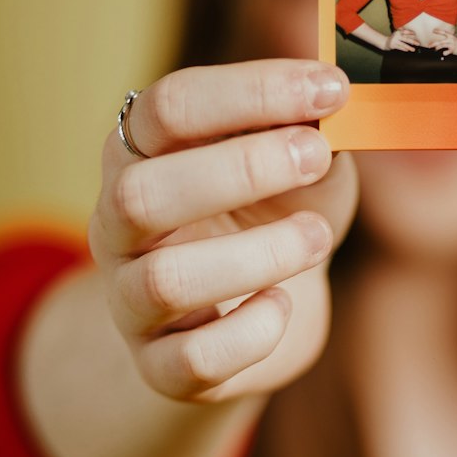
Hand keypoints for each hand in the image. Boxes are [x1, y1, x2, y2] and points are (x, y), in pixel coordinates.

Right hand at [89, 60, 356, 403]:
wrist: (263, 312)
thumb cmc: (277, 216)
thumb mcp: (301, 166)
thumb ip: (315, 134)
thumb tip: (338, 106)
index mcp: (141, 153)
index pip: (168, 107)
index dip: (252, 91)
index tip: (332, 89)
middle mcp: (118, 223)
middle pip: (142, 194)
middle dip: (241, 169)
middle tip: (317, 155)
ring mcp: (131, 300)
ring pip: (166, 281)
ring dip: (259, 254)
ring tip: (318, 236)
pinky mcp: (161, 367)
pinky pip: (196, 358)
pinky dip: (255, 330)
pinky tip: (283, 303)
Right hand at [386, 29, 419, 52]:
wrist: (385, 42)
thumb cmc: (394, 38)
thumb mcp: (398, 33)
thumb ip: (404, 32)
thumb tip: (413, 33)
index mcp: (399, 31)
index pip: (406, 32)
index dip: (411, 33)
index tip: (416, 34)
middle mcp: (397, 35)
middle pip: (406, 38)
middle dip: (413, 41)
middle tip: (418, 44)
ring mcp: (395, 40)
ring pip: (403, 44)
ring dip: (409, 47)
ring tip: (413, 50)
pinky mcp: (393, 45)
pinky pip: (400, 47)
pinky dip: (404, 49)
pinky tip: (407, 50)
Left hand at [428, 28, 456, 56]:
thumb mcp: (454, 38)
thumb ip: (448, 37)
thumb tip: (444, 36)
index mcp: (450, 36)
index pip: (443, 32)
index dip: (438, 31)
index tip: (433, 30)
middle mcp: (450, 39)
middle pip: (440, 41)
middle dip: (434, 43)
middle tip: (429, 45)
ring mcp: (451, 44)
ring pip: (442, 45)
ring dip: (437, 48)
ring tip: (435, 49)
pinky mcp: (453, 49)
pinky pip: (448, 51)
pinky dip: (445, 52)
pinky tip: (443, 53)